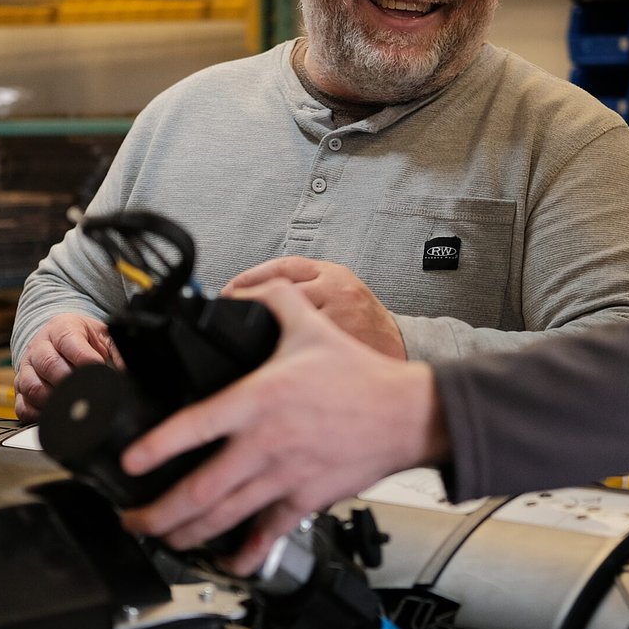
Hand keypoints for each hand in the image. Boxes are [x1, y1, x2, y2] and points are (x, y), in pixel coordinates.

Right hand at [14, 312, 118, 422]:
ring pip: (33, 386)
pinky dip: (36, 414)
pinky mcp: (20, 387)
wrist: (56, 336)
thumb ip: (117, 350)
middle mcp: (40, 347)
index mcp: (61, 328)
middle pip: (49, 365)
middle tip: (88, 392)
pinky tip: (53, 416)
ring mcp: (28, 367)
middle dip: (70, 381)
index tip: (99, 369)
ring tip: (72, 406)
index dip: (84, 358)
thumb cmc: (81, 338)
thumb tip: (128, 370)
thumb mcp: (101, 335)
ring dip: (53, 399)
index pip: (68, 341)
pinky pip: (22, 404)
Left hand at [118, 278, 449, 575]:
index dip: (154, 449)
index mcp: (259, 399)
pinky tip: (230, 561)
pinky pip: (269, 534)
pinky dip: (246, 554)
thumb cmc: (360, 375)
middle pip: (199, 490)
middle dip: (158, 513)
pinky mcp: (306, 500)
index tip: (128, 463)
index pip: (193, 427)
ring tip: (166, 537)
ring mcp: (285, 476)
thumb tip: (246, 288)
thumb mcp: (310, 326)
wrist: (406, 414)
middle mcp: (266, 443)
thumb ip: (272, 301)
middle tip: (134, 519)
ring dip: (189, 534)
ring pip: (225, 517)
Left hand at [225, 257, 406, 359]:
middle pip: (282, 292)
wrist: (402, 344)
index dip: (250, 277)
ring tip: (243, 340)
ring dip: (262, 330)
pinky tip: (268, 361)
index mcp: (333, 273)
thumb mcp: (339, 288)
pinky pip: (305, 348)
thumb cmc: (366, 320)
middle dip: (250, 303)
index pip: (284, 266)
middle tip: (226, 316)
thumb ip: (306, 285)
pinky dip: (282, 354)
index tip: (228, 290)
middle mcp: (337, 291)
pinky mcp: (343, 345)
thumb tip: (254, 291)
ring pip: (290, 321)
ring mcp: (340, 319)